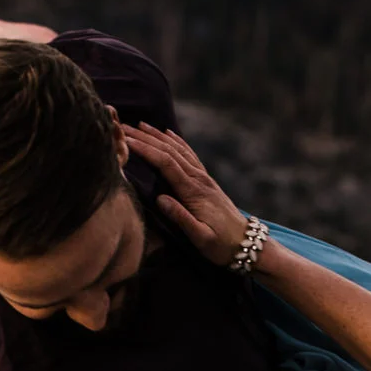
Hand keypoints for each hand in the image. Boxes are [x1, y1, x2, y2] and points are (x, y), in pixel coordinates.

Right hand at [122, 123, 247, 266]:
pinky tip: (168, 133)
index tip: (126, 141)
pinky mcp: (206, 181)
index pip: (166, 164)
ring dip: (158, 136)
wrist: (245, 243)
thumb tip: (159, 200)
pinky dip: (177, 142)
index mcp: (194, 192)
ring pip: (178, 150)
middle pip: (169, 151)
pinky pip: (189, 155)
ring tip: (140, 125)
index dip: (146, 150)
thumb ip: (181, 218)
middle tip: (124, 127)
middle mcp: (199, 179)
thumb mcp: (201, 238)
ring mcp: (204, 178)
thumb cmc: (221, 245)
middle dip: (146, 138)